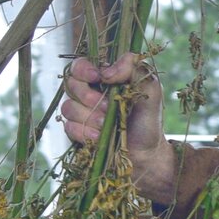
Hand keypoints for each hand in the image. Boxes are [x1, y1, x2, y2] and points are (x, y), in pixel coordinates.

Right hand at [61, 51, 178, 204]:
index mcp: (103, 78)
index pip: (80, 65)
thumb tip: (105, 72)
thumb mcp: (150, 88)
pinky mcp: (77, 132)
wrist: (146, 153)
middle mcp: (88, 92)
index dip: (83, 69)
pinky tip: (99, 137)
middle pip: (71, 84)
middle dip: (88, 96)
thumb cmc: (148, 118)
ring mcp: (81, 113)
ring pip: (68, 107)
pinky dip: (84, 132)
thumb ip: (134, 68)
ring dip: (89, 116)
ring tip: (106, 124)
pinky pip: (69, 127)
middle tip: (107, 107)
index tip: (97, 78)